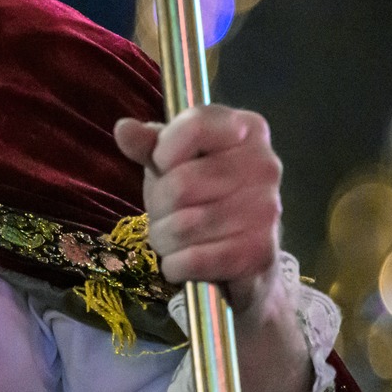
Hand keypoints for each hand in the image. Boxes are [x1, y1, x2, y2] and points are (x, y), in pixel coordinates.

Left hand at [113, 105, 287, 318]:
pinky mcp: (260, 252)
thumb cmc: (201, 193)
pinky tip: (183, 260)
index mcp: (247, 129)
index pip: (195, 127)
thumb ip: (148, 143)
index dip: (164, 151)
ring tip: (173, 236)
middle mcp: (265, 165)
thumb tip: (124, 129)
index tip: (164, 165)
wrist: (239, 252)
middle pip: (182, 183)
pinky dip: (176, 265)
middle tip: (165, 213)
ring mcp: (267, 210)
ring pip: (184, 226)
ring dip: (164, 238)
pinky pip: (195, 260)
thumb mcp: (171, 160)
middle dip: (159, 206)